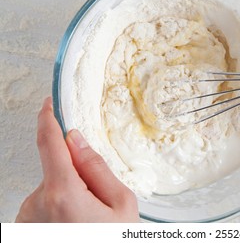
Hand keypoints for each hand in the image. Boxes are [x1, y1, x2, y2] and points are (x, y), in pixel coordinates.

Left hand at [16, 97, 138, 221]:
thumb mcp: (121, 203)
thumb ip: (98, 168)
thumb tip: (78, 141)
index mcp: (63, 193)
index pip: (50, 143)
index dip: (48, 119)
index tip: (49, 105)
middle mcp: (38, 203)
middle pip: (58, 169)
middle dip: (78, 174)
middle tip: (99, 202)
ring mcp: (29, 217)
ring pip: (53, 187)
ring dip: (70, 194)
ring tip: (89, 220)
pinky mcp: (27, 225)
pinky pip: (46, 203)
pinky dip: (61, 208)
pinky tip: (76, 224)